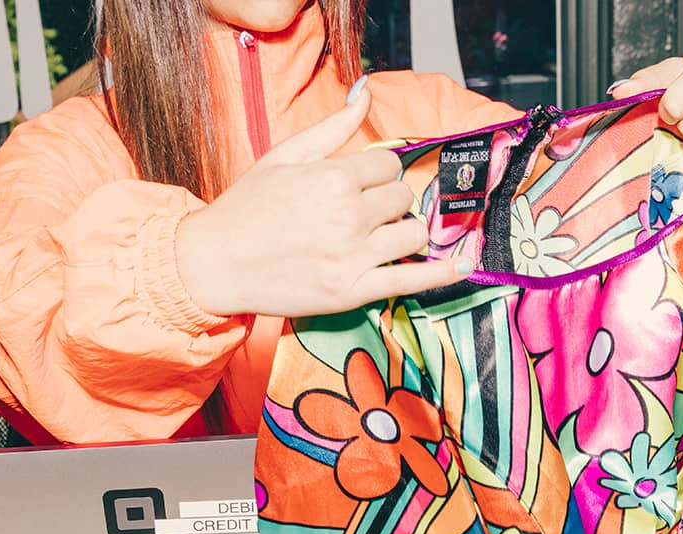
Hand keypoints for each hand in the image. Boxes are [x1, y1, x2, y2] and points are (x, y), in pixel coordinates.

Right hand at [176, 80, 470, 317]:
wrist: (214, 263)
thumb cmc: (245, 208)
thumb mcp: (284, 155)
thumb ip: (331, 128)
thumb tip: (365, 93)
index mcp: (333, 178)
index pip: (387, 166)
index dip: (375, 172)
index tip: (357, 183)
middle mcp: (349, 217)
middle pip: (402, 198)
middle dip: (387, 200)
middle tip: (358, 210)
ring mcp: (354, 257)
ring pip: (412, 233)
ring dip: (403, 230)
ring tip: (380, 234)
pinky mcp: (354, 291)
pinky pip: (414, 280)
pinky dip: (445, 272)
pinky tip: (467, 262)